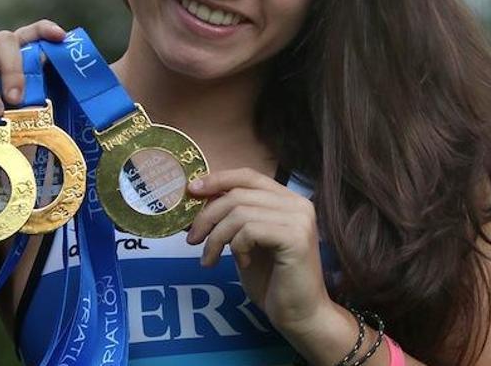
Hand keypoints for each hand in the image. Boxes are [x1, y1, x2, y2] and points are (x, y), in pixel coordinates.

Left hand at [185, 168, 336, 337]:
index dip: (218, 179)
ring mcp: (299, 219)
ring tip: (210, 258)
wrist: (299, 315)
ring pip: (239, 212)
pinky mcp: (295, 237)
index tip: (191, 190)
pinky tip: (241, 263)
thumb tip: (197, 199)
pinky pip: (249, 230)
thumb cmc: (272, 281)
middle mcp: (298, 203)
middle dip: (207, 216)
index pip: (248, 176)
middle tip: (192, 240)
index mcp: (288, 200)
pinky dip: (236, 247)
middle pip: (238, 194)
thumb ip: (231, 219)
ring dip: (217, 237)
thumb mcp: (245, 242)